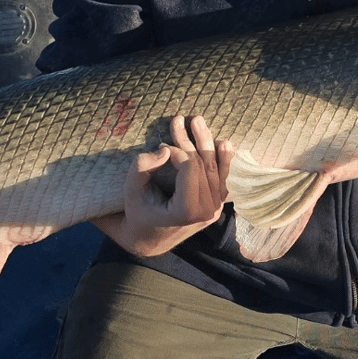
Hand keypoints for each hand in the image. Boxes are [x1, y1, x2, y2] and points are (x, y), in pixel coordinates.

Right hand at [97, 114, 232, 256]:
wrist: (149, 239)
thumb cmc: (138, 213)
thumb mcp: (132, 191)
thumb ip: (143, 168)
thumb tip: (166, 149)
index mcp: (186, 211)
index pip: (190, 168)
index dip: (177, 150)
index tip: (162, 145)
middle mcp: (206, 212)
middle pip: (203, 164)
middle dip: (190, 140)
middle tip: (179, 119)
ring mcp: (215, 209)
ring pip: (214, 167)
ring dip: (206, 142)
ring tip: (197, 121)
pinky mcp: (217, 204)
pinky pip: (223, 177)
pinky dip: (223, 159)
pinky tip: (224, 143)